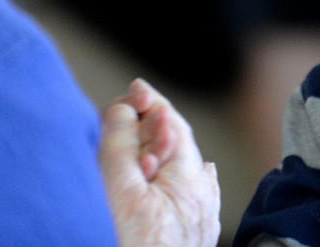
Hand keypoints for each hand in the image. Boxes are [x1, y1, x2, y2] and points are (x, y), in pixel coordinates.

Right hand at [100, 78, 220, 246]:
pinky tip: (160, 180)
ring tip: (133, 147)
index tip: (133, 87)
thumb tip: (126, 109)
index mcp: (190, 181)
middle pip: (179, 147)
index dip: (151, 101)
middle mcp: (202, 201)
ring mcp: (197, 224)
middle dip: (152, 126)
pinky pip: (182, 198)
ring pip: (181, 173)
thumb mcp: (117, 191)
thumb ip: (121, 144)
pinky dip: (167, 180)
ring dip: (158, 154)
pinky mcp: (186, 243)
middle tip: (123, 113)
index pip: (173, 124)